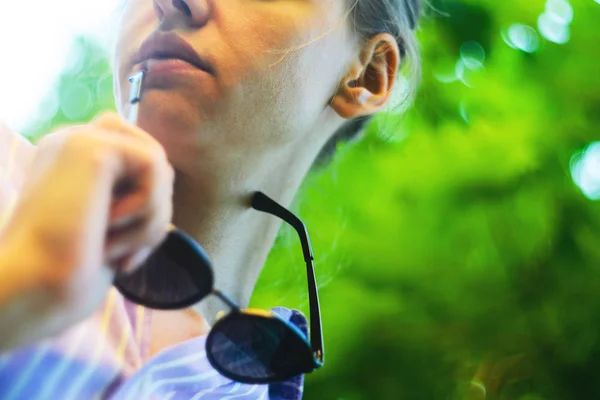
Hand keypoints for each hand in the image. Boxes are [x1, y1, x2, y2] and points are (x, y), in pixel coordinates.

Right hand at [0, 112, 173, 344]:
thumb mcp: (112, 229)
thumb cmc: (69, 272)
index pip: (138, 159)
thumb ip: (134, 195)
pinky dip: (148, 207)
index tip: (126, 255)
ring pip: (158, 164)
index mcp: (72, 160)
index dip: (148, 205)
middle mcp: (72, 141)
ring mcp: (79, 139)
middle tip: (129, 255)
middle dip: (157, 210)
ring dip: (153, 218)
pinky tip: (109, 228)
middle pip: (153, 159)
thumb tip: (167, 176)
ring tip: (118, 248)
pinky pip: (155, 164)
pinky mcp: (92, 147)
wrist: (32, 289)